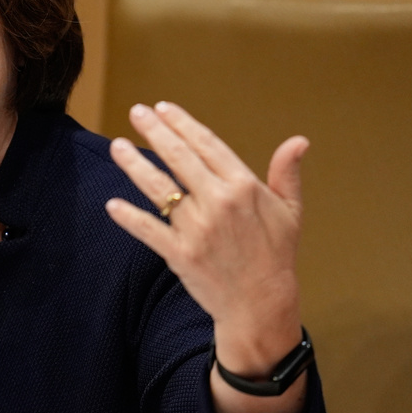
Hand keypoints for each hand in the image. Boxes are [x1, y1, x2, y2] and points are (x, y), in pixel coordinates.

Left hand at [105, 102, 306, 372]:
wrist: (262, 304)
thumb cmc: (276, 254)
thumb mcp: (290, 211)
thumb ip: (286, 173)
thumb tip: (299, 141)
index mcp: (244, 186)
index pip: (207, 144)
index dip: (183, 123)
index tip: (163, 108)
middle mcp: (218, 202)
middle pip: (179, 158)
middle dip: (154, 131)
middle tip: (136, 112)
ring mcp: (197, 228)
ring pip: (158, 188)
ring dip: (134, 165)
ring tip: (117, 146)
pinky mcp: (180, 254)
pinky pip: (148, 230)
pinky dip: (129, 217)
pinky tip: (112, 205)